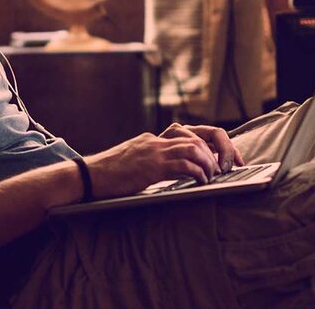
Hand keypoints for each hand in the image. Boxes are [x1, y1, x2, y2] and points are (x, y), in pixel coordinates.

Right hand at [82, 130, 223, 199]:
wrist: (88, 176)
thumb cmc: (108, 175)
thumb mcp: (134, 162)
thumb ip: (152, 161)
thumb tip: (172, 171)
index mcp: (153, 139)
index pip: (189, 133)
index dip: (210, 142)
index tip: (222, 156)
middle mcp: (156, 141)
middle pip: (197, 136)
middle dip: (217, 150)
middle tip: (227, 166)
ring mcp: (153, 152)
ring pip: (193, 148)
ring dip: (209, 162)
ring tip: (213, 175)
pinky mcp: (151, 166)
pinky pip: (183, 165)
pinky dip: (197, 172)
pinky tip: (201, 181)